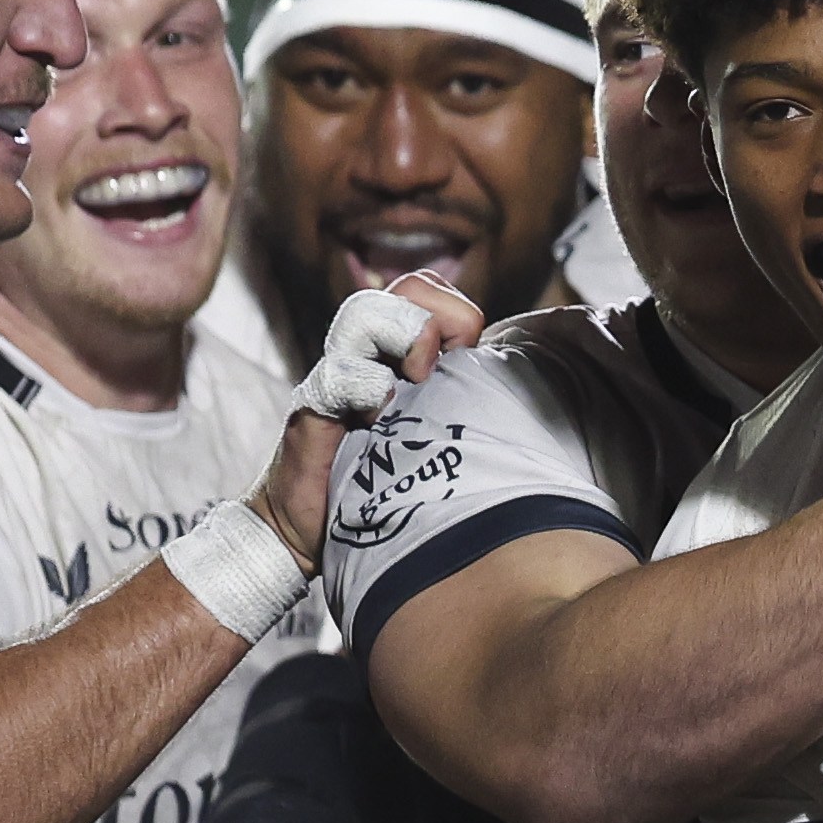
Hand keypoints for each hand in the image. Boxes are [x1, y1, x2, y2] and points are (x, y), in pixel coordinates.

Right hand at [258, 273, 484, 560]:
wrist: (307, 534)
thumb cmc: (378, 492)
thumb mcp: (433, 444)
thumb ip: (462, 410)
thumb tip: (516, 398)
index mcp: (398, 357)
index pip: (429, 290)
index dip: (456, 312)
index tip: (465, 357)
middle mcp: (366, 356)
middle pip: (406, 289)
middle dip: (435, 318)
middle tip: (433, 370)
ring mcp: (336, 379)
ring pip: (365, 314)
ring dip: (401, 340)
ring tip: (406, 387)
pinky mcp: (311, 411)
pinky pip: (336, 375)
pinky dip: (364, 386)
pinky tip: (374, 415)